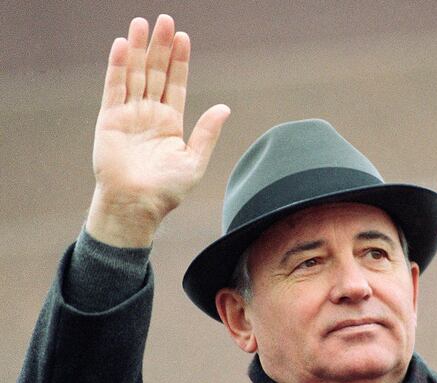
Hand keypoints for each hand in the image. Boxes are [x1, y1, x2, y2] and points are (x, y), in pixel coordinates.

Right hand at [87, 15, 229, 246]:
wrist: (138, 205)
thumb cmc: (167, 190)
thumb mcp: (195, 160)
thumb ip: (207, 133)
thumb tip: (225, 108)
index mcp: (170, 122)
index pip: (176, 83)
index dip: (179, 61)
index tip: (183, 37)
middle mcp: (149, 114)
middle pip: (155, 72)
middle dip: (160, 47)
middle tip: (166, 19)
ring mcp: (129, 114)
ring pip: (135, 74)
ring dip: (138, 49)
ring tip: (143, 23)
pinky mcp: (110, 119)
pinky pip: (114, 87)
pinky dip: (118, 66)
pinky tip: (124, 45)